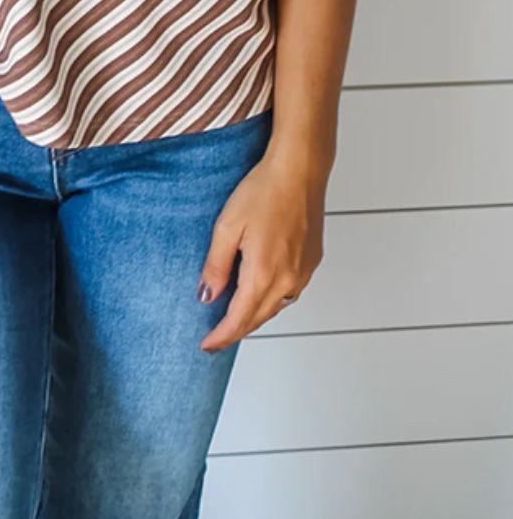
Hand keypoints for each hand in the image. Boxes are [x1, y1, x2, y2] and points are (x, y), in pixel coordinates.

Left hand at [197, 147, 325, 352]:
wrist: (300, 171)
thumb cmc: (264, 192)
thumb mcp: (227, 227)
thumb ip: (216, 265)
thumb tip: (207, 295)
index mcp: (264, 274)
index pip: (239, 320)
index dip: (221, 337)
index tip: (207, 346)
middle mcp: (288, 280)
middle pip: (258, 318)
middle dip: (236, 330)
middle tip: (216, 337)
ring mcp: (303, 272)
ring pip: (275, 307)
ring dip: (254, 316)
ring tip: (234, 316)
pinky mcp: (311, 262)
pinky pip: (289, 292)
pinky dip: (271, 299)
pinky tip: (259, 290)